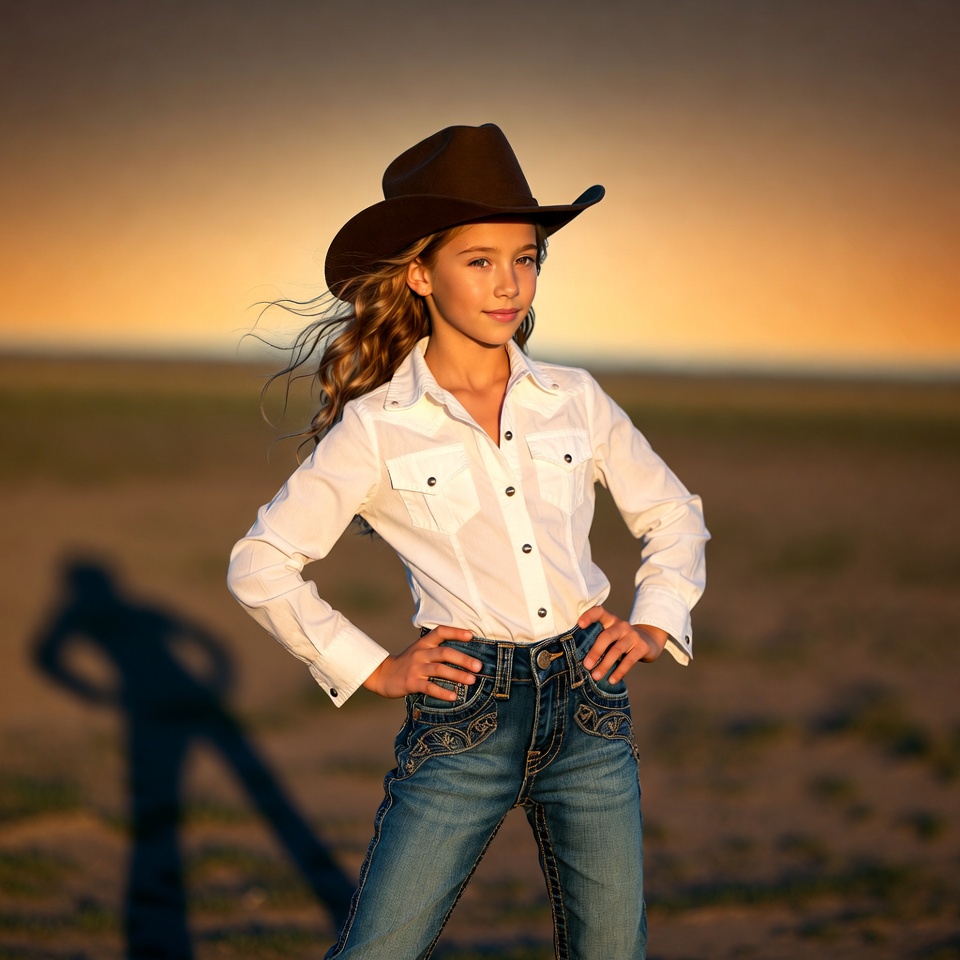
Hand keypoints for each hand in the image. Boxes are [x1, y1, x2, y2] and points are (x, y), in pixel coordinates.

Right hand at [362, 626, 481, 700]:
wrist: (383, 675)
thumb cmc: (408, 664)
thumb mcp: (420, 651)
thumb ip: (437, 650)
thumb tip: (465, 656)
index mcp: (424, 643)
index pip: (440, 632)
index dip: (456, 632)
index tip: (472, 636)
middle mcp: (421, 653)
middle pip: (444, 652)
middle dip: (463, 659)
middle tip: (479, 666)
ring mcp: (416, 668)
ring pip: (439, 669)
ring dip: (457, 675)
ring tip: (472, 681)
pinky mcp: (411, 682)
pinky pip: (429, 687)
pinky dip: (442, 692)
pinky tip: (453, 696)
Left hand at [578, 606, 668, 683]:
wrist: (649, 640)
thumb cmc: (620, 640)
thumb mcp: (611, 635)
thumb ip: (598, 640)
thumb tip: (580, 660)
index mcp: (610, 620)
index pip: (599, 612)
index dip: (589, 616)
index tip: (579, 624)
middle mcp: (621, 625)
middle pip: (606, 636)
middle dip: (595, 651)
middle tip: (586, 665)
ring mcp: (633, 635)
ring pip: (616, 650)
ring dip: (605, 665)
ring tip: (595, 676)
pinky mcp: (642, 647)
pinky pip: (629, 661)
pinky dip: (619, 671)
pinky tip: (612, 680)